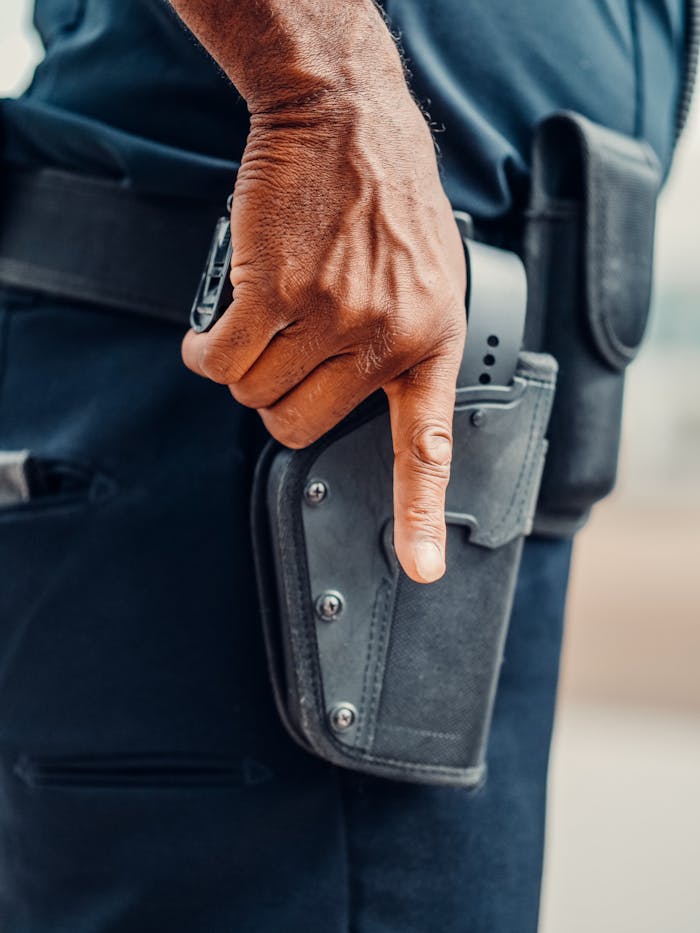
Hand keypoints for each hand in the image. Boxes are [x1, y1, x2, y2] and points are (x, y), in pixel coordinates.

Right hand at [178, 9, 465, 582]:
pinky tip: (208, 333)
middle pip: (300, 426)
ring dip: (241, 369)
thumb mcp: (428, 277)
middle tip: (276, 365)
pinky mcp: (274, 296)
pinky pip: (221, 362)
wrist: (349, 122)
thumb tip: (355, 392)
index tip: (421, 567)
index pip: (427, 447)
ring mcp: (330, 319)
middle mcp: (384, 340)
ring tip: (251, 329)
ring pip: (255, 394)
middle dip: (277, 403)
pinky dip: (204, 352)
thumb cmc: (387, 198)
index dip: (421, 515)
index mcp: (431, 344)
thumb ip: (403, 343)